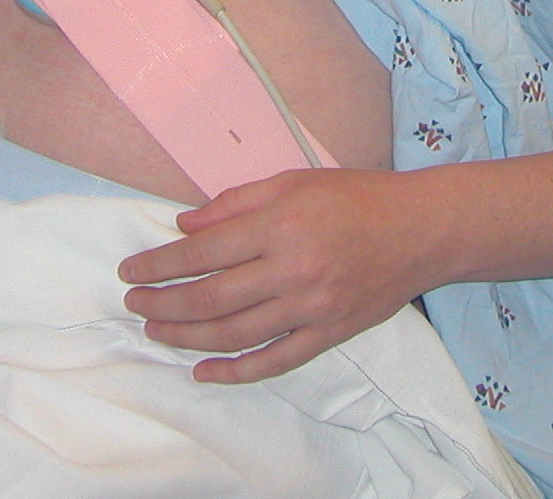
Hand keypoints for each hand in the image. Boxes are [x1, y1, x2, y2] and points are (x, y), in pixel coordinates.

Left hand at [119, 170, 439, 383]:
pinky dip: (235, 371)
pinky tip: (204, 370)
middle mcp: (293, 269)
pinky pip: (274, 361)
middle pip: (211, 298)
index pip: (203, 252)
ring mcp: (312, 307)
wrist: (421, 230)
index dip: (160, 264)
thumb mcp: (294, 181)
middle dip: (162, 303)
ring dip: (186, 336)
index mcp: (281, 224)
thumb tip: (184, 227)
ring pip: (234, 334)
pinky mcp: (329, 333)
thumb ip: (237, 203)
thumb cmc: (357, 197)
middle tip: (134, 302)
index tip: (132, 269)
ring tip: (156, 330)